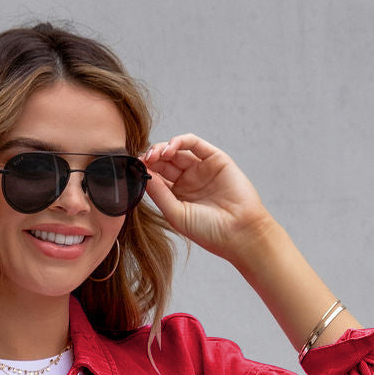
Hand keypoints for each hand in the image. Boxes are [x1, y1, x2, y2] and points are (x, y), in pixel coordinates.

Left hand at [142, 134, 273, 265]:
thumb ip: (159, 194)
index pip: (157, 177)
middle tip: (143, 160)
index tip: (134, 170)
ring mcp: (201, 169)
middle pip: (165, 162)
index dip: (145, 171)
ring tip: (155, 155)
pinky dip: (180, 141)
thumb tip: (142, 175)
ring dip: (163, 148)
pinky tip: (170, 148)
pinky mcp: (215, 159)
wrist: (239, 233)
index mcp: (177, 196)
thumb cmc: (208, 231)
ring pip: (177, 150)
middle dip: (152, 158)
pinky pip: (194, 144)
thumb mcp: (176, 214)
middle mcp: (189, 180)